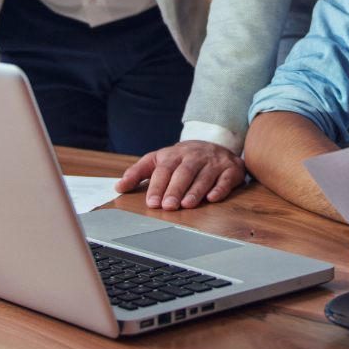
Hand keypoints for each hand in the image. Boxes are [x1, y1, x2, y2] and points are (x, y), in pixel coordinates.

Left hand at [115, 140, 245, 209]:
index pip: (164, 169)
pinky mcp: (231, 168)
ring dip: (196, 191)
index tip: (152, 202)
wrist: (214, 143)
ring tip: (187, 205)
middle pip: (184, 172)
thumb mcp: (158, 159)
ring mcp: (214, 162)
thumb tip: (118, 187)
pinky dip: (220, 188)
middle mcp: (195, 156)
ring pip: (204, 175)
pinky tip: (213, 198)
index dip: (158, 185)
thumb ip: (138, 172)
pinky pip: (226, 178)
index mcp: (175, 154)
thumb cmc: (182, 157)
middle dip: (176, 189)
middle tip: (168, 206)